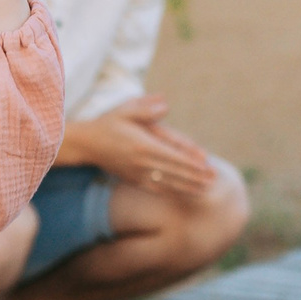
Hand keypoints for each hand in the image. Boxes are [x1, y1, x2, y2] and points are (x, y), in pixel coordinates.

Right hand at [68, 98, 216, 198]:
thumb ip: (146, 107)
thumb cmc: (109, 123)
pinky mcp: (133, 180)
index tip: (207, 165)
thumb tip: (165, 104)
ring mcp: (137, 173)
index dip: (191, 162)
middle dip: (195, 177)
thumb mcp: (126, 109)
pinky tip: (182, 195)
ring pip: (167, 183)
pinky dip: (171, 192)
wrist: (86, 144)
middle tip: (214, 181)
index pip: (174, 155)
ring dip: (187, 187)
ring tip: (205, 191)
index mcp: (144, 145)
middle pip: (174, 171)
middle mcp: (142, 162)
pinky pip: (155, 188)